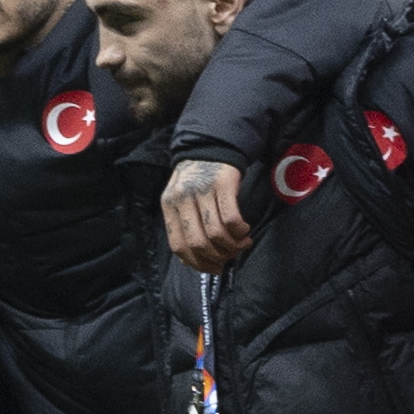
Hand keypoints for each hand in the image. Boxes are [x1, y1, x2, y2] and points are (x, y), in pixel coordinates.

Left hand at [160, 159, 251, 274]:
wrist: (211, 145)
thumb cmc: (197, 179)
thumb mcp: (181, 200)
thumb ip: (183, 225)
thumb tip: (191, 261)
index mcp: (169, 206)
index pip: (178, 245)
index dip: (197, 263)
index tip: (213, 268)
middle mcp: (183, 199)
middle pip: (198, 243)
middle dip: (216, 257)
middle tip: (229, 257)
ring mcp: (203, 191)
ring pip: (216, 233)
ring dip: (232, 246)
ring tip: (242, 244)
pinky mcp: (223, 184)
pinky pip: (231, 218)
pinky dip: (239, 230)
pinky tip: (244, 230)